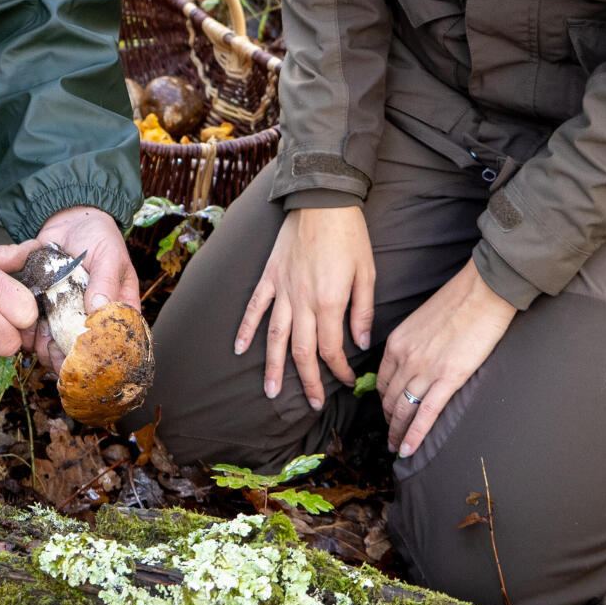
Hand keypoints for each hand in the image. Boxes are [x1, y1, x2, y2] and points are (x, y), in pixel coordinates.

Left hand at [33, 204, 136, 370]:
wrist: (69, 219)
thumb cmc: (99, 236)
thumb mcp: (109, 256)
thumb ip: (105, 281)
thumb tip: (99, 308)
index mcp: (117, 308)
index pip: (116, 340)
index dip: (103, 356)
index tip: (88, 362)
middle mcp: (93, 315)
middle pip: (84, 348)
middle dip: (70, 358)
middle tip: (58, 359)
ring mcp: (69, 312)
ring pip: (60, 341)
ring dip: (49, 349)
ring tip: (42, 346)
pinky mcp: (47, 306)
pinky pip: (40, 326)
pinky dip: (33, 334)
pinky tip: (29, 333)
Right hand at [236, 206, 374, 412]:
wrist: (323, 201)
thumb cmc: (350, 236)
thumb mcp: (367, 273)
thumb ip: (363, 311)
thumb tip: (361, 343)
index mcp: (329, 302)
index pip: (331, 348)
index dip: (338, 369)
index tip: (346, 379)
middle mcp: (302, 301)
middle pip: (301, 351)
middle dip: (307, 381)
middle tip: (310, 404)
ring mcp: (282, 289)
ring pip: (274, 336)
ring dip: (272, 366)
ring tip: (269, 391)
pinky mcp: (270, 276)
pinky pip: (255, 307)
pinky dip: (245, 328)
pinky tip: (238, 348)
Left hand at [377, 260, 517, 458]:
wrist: (482, 292)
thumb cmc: (458, 301)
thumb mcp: (422, 320)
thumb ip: (414, 343)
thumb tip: (418, 360)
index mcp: (397, 342)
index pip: (381, 380)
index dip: (383, 400)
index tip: (387, 411)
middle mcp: (404, 358)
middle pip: (389, 398)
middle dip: (388, 420)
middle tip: (390, 436)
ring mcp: (425, 370)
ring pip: (403, 410)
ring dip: (397, 432)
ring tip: (396, 447)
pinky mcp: (448, 378)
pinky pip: (425, 414)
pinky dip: (415, 435)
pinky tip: (408, 450)